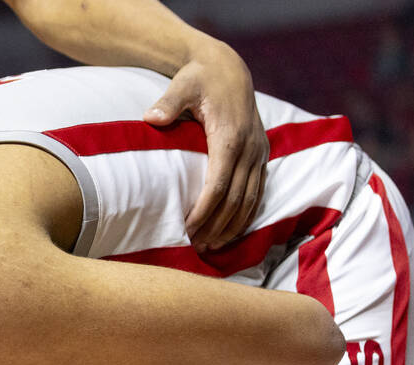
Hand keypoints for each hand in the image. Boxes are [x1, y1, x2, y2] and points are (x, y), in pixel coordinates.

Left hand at [144, 39, 268, 249]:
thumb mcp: (182, 85)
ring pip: (250, 200)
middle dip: (216, 225)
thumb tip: (151, 118)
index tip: (187, 229)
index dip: (203, 211)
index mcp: (230, 136)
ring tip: (212, 246)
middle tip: (196, 246)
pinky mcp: (262, 154)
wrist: (227, 68)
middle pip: (235, 199)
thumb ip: (168, 103)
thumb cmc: (199, 78)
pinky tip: (230, 231)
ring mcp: (259, 152)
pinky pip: (258, 192)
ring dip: (232, 226)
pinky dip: (246, 214)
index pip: (218, 185)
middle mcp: (250, 148)